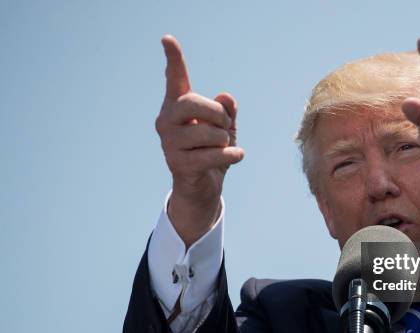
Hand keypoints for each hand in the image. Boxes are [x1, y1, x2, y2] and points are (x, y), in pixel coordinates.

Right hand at [155, 35, 243, 245]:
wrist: (204, 190)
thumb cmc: (212, 153)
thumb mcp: (224, 129)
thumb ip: (226, 111)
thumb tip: (226, 97)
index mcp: (177, 108)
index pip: (175, 79)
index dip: (173, 59)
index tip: (167, 39)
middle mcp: (167, 122)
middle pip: (192, 102)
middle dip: (217, 114)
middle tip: (225, 126)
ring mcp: (169, 144)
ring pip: (207, 132)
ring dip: (225, 140)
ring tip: (225, 146)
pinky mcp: (178, 164)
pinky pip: (212, 154)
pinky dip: (231, 155)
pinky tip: (235, 156)